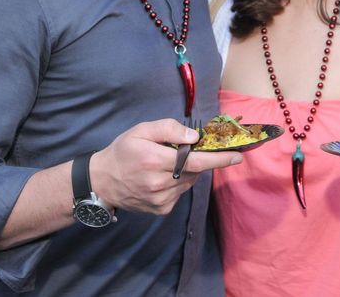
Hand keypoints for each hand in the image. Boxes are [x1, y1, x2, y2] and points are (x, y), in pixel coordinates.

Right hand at [89, 119, 242, 214]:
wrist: (102, 181)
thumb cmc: (123, 151)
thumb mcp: (141, 130)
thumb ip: (168, 129)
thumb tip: (194, 137)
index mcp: (155, 160)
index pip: (196, 160)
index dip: (219, 159)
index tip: (237, 156)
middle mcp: (161, 183)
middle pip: (194, 170)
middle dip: (197, 159)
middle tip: (185, 151)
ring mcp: (162, 199)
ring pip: (188, 182)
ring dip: (186, 171)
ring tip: (165, 165)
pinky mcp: (161, 209)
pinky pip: (180, 193)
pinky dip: (177, 183)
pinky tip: (160, 178)